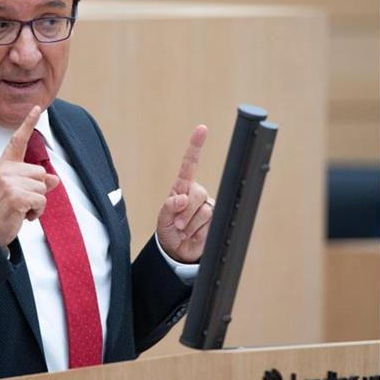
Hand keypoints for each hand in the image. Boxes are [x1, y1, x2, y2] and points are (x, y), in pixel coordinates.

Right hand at [0, 106, 59, 247]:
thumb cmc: (4, 210)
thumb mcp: (20, 192)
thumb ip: (36, 182)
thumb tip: (54, 179)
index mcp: (4, 166)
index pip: (18, 141)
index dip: (28, 124)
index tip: (37, 108)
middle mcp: (5, 171)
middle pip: (40, 172)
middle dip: (38, 190)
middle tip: (21, 202)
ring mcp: (9, 183)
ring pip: (43, 187)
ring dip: (38, 203)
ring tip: (21, 209)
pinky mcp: (16, 196)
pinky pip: (41, 200)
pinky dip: (37, 211)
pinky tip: (24, 216)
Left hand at [156, 125, 213, 262]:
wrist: (178, 250)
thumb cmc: (168, 230)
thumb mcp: (163, 218)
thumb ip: (169, 206)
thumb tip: (182, 198)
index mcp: (181, 187)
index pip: (190, 164)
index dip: (196, 146)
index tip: (202, 129)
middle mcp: (196, 193)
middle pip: (197, 193)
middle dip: (185, 211)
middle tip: (177, 224)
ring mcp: (207, 205)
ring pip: (204, 209)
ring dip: (190, 223)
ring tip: (184, 229)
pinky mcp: (216, 218)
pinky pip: (210, 221)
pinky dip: (198, 230)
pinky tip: (194, 233)